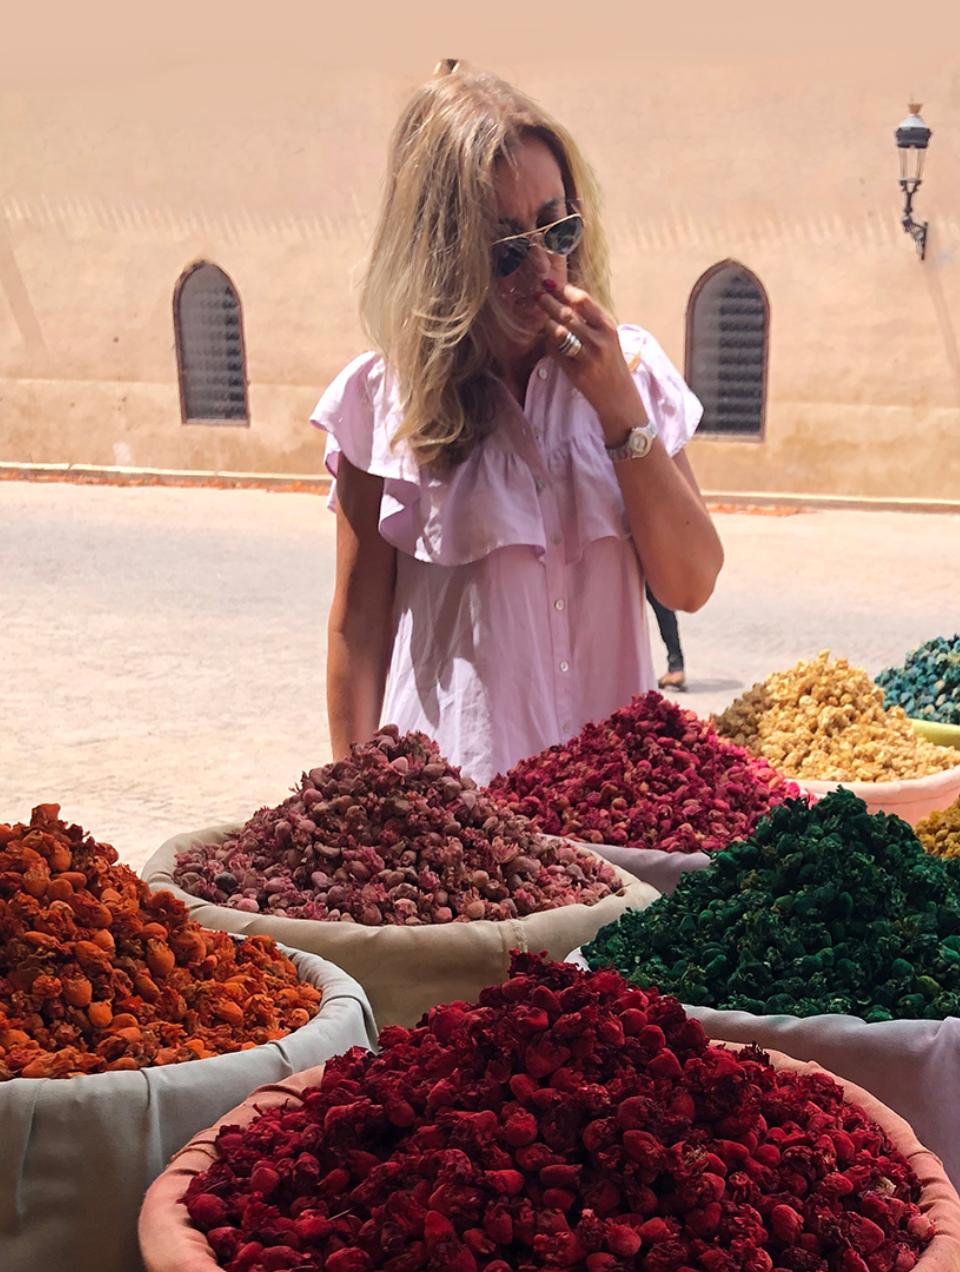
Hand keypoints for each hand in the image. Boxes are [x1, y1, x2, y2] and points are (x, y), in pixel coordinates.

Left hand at [537, 281, 646, 443]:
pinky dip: (549, 343)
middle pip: (567, 314)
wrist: (619, 396)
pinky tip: (548, 340)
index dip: (564, 290)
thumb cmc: (612, 363)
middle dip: (549, 302)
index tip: (552, 284)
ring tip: (541, 317)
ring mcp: (587, 357)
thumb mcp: (609, 337)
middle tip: (537, 295)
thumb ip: (592, 320)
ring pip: (559, 332)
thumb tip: (566, 299)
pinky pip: (555, 352)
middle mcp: (599, 340)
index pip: (583, 301)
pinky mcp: (576, 372)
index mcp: (608, 327)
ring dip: (546, 322)